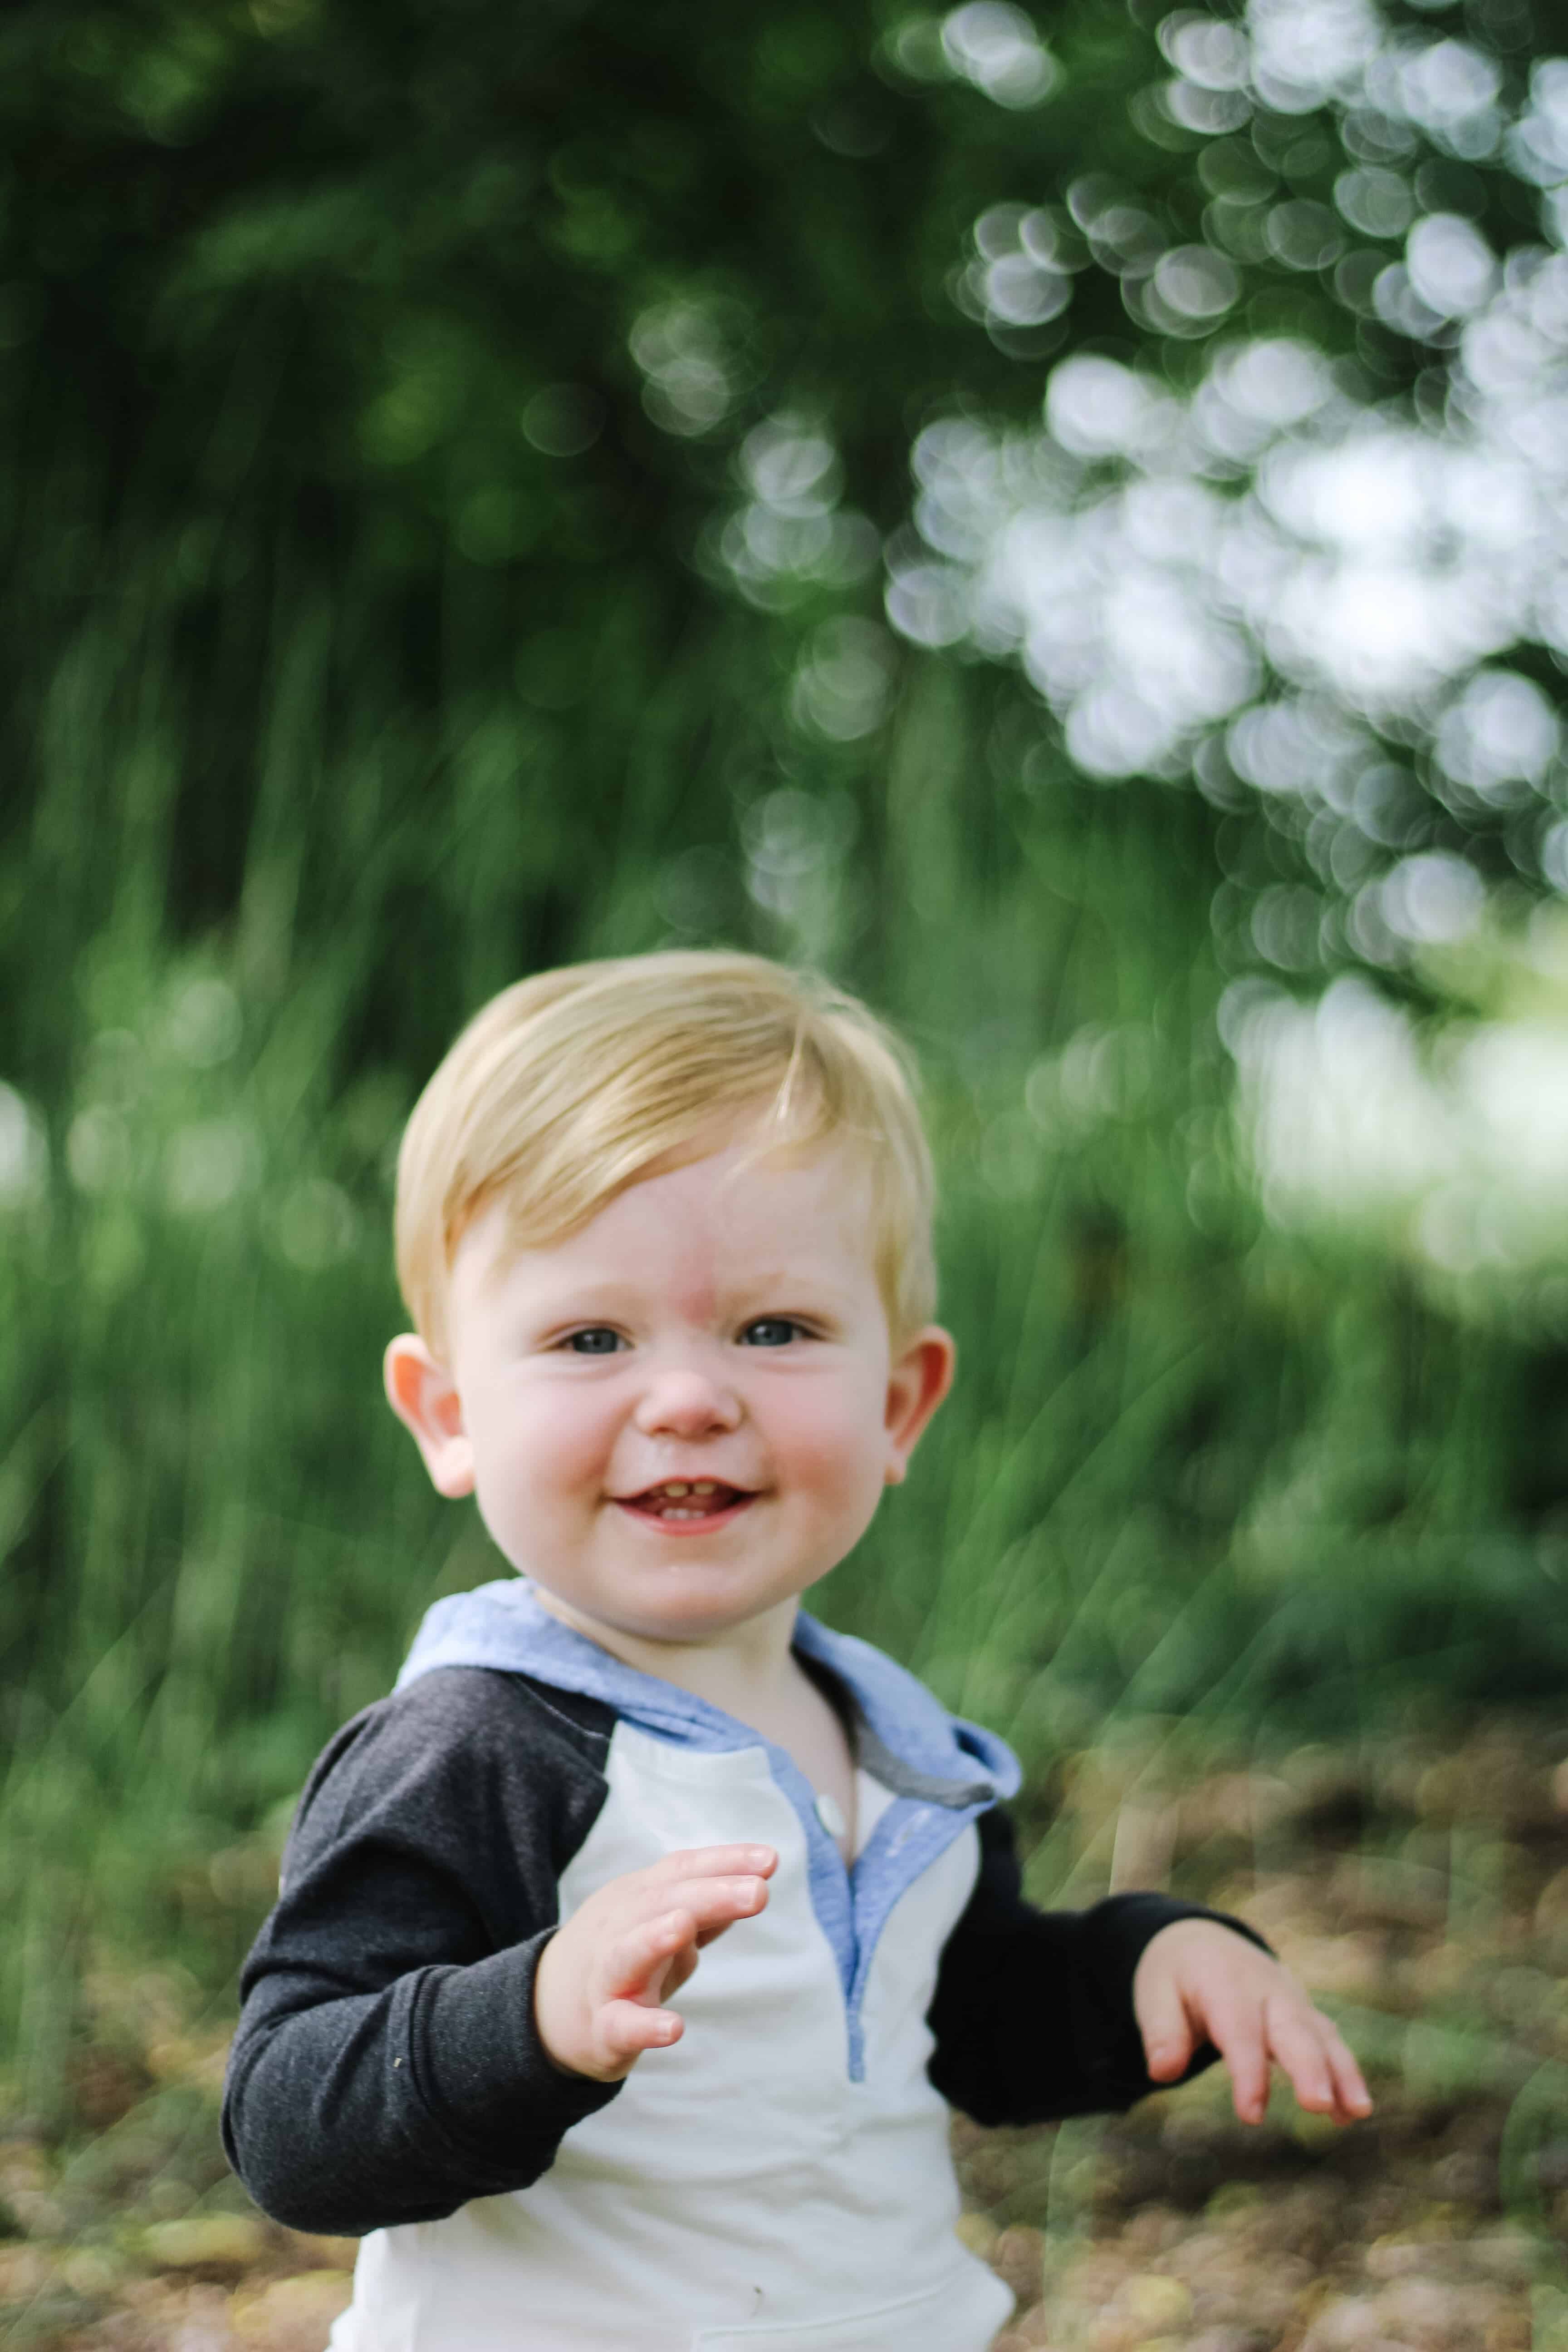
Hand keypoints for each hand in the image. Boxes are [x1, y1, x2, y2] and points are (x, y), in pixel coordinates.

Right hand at [533, 1844, 776, 2081]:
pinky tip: (673, 2028)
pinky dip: (645, 2026)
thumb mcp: (661, 1924)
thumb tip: (755, 1883)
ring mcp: (606, 1978)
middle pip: (662, 1904)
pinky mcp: (602, 2028)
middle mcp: (619, 1928)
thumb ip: (706, 1910)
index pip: (682, 1871)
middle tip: (759, 1891)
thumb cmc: (625, 1959)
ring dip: (655, 1939)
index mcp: (638, 1898)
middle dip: (710, 1895)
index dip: (724, 1862)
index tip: (770, 1859)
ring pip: (627, 1954)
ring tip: (684, 1929)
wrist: (548, 2010)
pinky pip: (621, 2025)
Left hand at [1132, 1918, 1372, 2125]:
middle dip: (1308, 2067)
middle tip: (1319, 2105)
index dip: (1248, 2074)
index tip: (1251, 2116)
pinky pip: (1329, 2040)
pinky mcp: (1304, 2014)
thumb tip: (1162, 2072)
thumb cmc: (1175, 1977)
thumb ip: (1161, 2032)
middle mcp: (1265, 1989)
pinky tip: (1353, 2109)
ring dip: (1341, 2072)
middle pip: (1291, 2028)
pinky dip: (1345, 2071)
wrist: (1202, 1942)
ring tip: (1356, 2112)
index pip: (1240, 2032)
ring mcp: (1290, 1999)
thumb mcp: (1154, 1994)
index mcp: (1224, 1982)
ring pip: (1320, 2034)